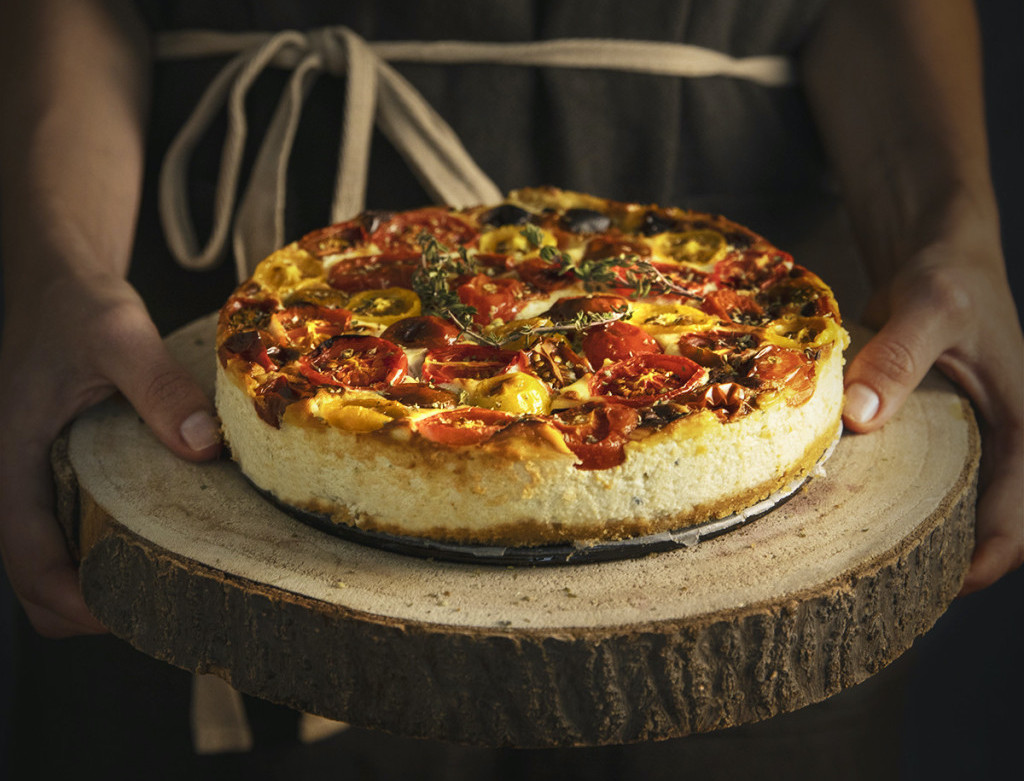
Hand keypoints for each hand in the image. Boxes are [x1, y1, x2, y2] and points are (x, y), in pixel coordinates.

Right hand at [0, 274, 220, 636]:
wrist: (58, 279)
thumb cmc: (76, 303)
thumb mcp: (120, 335)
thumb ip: (158, 387)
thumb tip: (201, 447)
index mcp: (8, 459)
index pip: (27, 562)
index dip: (75, 604)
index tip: (132, 617)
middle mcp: (10, 477)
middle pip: (34, 577)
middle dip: (89, 605)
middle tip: (160, 605)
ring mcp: (29, 476)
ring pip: (49, 556)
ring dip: (94, 579)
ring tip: (164, 578)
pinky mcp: (52, 467)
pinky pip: (64, 526)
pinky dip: (99, 546)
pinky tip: (154, 535)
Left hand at [842, 238, 1023, 594]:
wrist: (935, 256)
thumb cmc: (949, 276)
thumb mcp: (930, 306)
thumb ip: (898, 359)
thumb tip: (860, 421)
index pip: (1021, 516)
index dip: (990, 559)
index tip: (945, 586)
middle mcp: (999, 443)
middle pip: (988, 525)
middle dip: (949, 562)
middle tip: (885, 585)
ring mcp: (967, 443)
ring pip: (952, 509)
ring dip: (920, 537)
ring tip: (862, 563)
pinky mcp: (933, 436)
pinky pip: (920, 482)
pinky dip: (893, 502)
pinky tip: (849, 512)